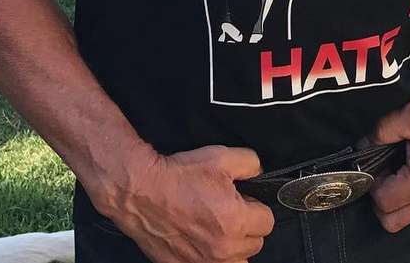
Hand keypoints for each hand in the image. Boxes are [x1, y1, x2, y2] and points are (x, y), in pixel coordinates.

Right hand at [97, 144, 274, 262]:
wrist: (142, 192)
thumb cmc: (179, 176)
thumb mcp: (221, 156)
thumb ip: (251, 164)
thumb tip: (259, 173)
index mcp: (236, 222)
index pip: (267, 222)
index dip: (255, 206)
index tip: (242, 200)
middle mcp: (223, 250)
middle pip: (255, 244)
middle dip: (245, 226)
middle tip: (226, 210)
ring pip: (237, 262)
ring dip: (232, 247)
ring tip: (216, 227)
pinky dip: (210, 257)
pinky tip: (199, 238)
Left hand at [369, 79, 409, 232]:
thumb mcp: (409, 114)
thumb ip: (381, 131)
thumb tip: (363, 145)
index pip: (383, 202)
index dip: (372, 184)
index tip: (375, 166)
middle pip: (392, 221)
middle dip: (380, 201)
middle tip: (383, 175)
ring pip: (408, 218)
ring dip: (398, 201)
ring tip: (401, 171)